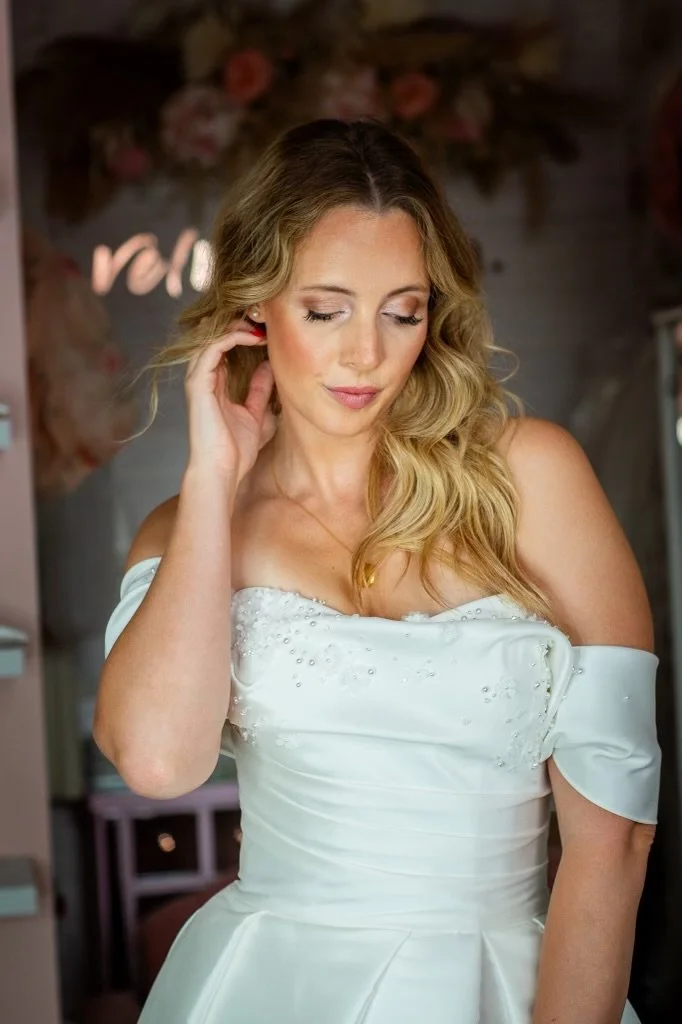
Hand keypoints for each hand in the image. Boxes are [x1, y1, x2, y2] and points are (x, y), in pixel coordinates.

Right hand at [184, 319, 275, 481]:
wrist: (222, 471)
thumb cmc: (235, 452)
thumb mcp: (256, 415)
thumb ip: (260, 392)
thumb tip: (268, 368)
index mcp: (214, 386)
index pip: (224, 349)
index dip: (244, 335)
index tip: (269, 330)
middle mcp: (203, 379)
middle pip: (214, 338)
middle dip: (238, 324)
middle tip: (263, 318)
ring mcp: (198, 380)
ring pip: (210, 338)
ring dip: (235, 327)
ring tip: (259, 324)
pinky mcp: (198, 384)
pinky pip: (211, 349)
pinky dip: (231, 338)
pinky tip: (252, 337)